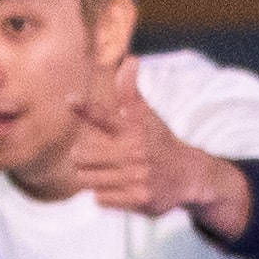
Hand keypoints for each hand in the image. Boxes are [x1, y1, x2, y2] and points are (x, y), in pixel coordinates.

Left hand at [63, 61, 245, 235]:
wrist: (189, 175)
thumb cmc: (158, 142)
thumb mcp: (145, 116)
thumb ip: (130, 92)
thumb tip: (131, 59)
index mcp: (132, 129)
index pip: (105, 115)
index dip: (86, 108)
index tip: (70, 99)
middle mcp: (134, 152)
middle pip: (80, 156)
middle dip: (83, 158)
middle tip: (97, 157)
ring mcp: (136, 176)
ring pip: (87, 179)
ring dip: (93, 178)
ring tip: (111, 173)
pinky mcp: (138, 199)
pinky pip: (100, 198)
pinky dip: (105, 195)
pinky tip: (121, 188)